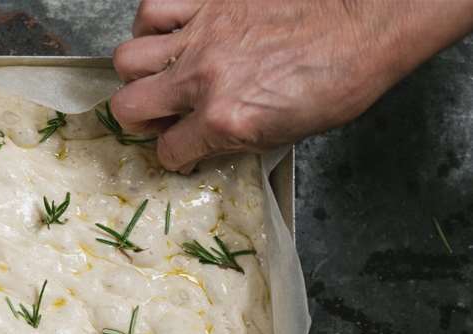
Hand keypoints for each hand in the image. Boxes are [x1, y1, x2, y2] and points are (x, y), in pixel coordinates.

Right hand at [110, 0, 472, 171]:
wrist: (369, 18)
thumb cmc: (344, 76)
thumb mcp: (291, 131)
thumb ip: (237, 138)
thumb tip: (208, 141)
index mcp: (227, 119)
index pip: (171, 150)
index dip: (176, 155)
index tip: (184, 149)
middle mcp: (204, 78)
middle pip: (130, 106)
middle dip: (141, 118)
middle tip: (162, 113)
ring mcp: (201, 35)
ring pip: (128, 57)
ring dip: (140, 71)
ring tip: (161, 71)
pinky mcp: (208, 0)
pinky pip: (154, 8)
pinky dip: (152, 24)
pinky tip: (169, 32)